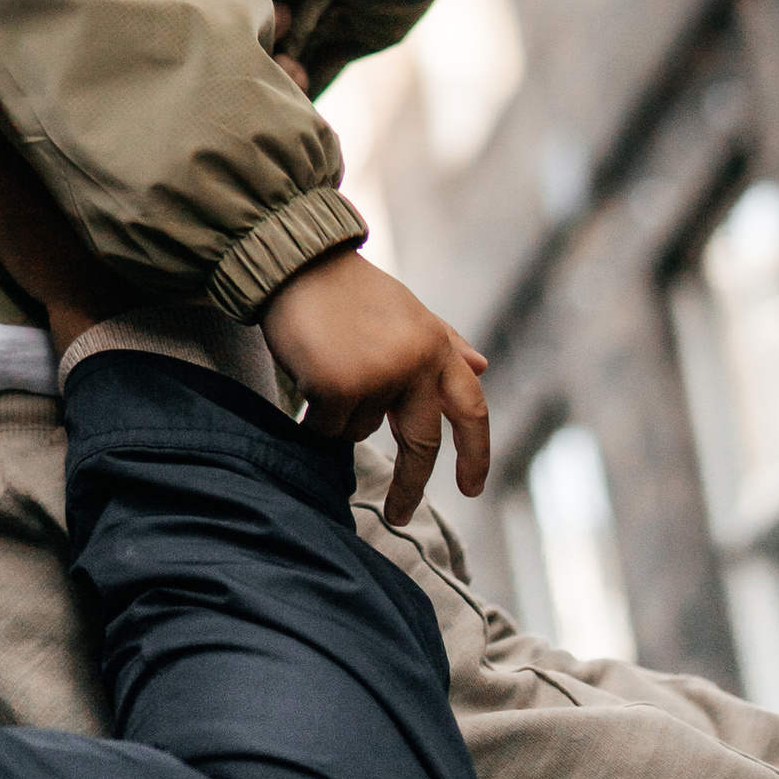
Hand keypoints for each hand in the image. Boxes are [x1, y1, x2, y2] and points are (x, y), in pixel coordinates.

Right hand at [261, 247, 488, 525]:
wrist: (297, 264)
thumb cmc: (352, 290)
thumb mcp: (409, 312)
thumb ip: (446, 342)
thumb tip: (482, 367)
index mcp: (437, 347)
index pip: (471, 410)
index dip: (476, 454)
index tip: (472, 488)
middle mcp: (415, 364)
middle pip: (421, 445)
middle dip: (409, 486)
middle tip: (398, 515)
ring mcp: (377, 376)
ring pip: (361, 432)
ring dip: (342, 415)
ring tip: (329, 366)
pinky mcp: (337, 386)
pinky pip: (327, 429)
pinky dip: (314, 416)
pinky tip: (307, 376)